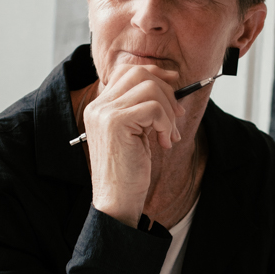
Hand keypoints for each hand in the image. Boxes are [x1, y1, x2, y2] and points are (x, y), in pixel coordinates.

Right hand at [82, 64, 184, 226]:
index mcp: (99, 107)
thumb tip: (168, 82)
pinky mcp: (116, 123)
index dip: (154, 73)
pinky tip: (163, 142)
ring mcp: (104, 113)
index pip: (127, 71)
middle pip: (140, 73)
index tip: (174, 84)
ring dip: (168, 111)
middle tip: (176, 115)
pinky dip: (166, 123)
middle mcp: (98, 106)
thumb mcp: (135, 132)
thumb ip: (142, 108)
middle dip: (166, 91)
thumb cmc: (128, 172)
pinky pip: (153, 108)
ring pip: (150, 88)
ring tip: (168, 135)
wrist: (116, 201)